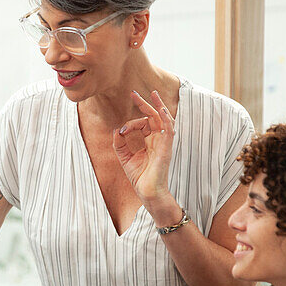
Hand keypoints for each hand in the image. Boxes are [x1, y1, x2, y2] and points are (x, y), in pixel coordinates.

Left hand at [112, 90, 176, 212]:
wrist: (147, 192)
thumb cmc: (140, 177)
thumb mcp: (124, 158)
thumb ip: (119, 144)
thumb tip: (116, 129)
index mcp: (150, 141)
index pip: (143, 124)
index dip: (131, 123)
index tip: (121, 131)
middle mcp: (158, 140)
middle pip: (154, 117)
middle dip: (145, 104)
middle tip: (134, 93)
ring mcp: (164, 143)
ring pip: (163, 119)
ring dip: (158, 106)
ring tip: (152, 94)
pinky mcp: (166, 148)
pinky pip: (168, 130)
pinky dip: (165, 119)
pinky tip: (160, 109)